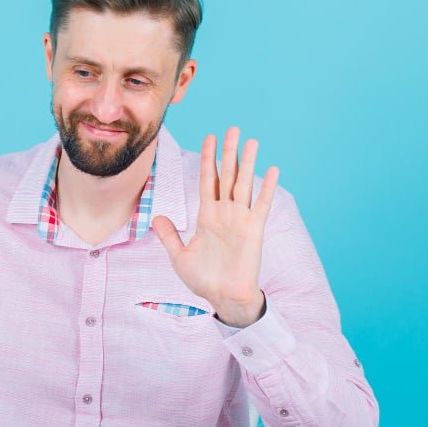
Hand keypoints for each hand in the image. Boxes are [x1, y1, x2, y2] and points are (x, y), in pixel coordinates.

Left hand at [150, 127, 279, 327]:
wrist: (222, 298)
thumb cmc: (203, 280)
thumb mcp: (179, 256)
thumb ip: (169, 235)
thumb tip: (156, 217)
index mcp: (207, 216)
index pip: (208, 180)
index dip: (209, 159)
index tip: (209, 137)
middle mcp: (225, 213)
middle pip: (227, 175)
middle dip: (229, 152)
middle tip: (232, 128)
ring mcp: (240, 220)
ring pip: (244, 184)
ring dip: (248, 162)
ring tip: (251, 140)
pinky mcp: (254, 230)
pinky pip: (261, 205)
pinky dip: (267, 188)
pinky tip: (271, 170)